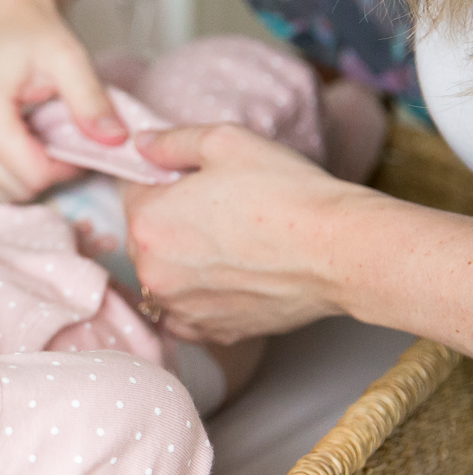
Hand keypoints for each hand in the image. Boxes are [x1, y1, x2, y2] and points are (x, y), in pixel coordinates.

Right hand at [0, 0, 127, 206]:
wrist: (1, 10)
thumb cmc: (32, 30)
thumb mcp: (70, 58)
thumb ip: (92, 101)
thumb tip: (116, 141)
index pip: (32, 176)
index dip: (65, 169)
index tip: (77, 144)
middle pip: (11, 190)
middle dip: (44, 175)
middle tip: (59, 143)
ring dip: (18, 180)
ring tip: (34, 145)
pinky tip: (0, 166)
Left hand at [125, 124, 370, 342]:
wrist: (339, 250)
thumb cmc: (285, 192)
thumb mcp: (224, 141)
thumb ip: (171, 141)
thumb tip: (140, 144)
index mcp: (146, 223)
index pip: (134, 192)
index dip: (166, 181)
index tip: (198, 181)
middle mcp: (152, 272)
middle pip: (147, 237)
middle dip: (174, 222)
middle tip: (225, 211)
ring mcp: (180, 308)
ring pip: (167, 276)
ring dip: (186, 262)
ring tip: (235, 245)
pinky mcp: (211, 333)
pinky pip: (189, 314)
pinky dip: (202, 298)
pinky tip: (232, 279)